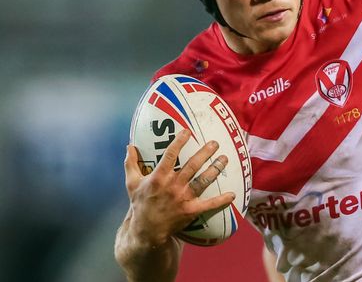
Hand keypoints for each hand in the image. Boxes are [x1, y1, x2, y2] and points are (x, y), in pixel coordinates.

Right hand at [123, 130, 234, 247]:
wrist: (147, 230)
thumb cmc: (140, 204)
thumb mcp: (131, 183)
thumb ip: (131, 164)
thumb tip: (129, 146)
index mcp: (158, 177)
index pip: (169, 155)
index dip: (179, 142)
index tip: (188, 131)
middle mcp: (172, 186)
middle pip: (192, 165)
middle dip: (205, 153)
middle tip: (215, 143)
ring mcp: (183, 198)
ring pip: (202, 181)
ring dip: (215, 169)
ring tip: (224, 159)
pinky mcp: (191, 211)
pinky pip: (208, 205)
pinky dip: (221, 200)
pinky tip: (233, 194)